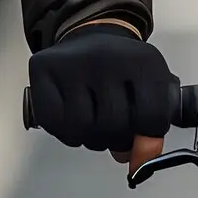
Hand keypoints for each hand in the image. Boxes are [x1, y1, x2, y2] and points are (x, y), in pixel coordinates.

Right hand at [28, 24, 175, 171]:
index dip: (149, 135)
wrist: (91, 37)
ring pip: (83, 128)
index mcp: (143, 60)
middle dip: (117, 139)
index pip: (153, 116)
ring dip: (91, 137)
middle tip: (115, 128)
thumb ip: (152, 126)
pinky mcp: (44, 70)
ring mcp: (73, 63)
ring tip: (95, 122)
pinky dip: (67, 132)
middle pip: (115, 126)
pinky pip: (56, 123)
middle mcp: (108, 57)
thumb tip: (141, 160)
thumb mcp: (150, 89)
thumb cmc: (121, 71)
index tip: (144, 131)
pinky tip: (74, 118)